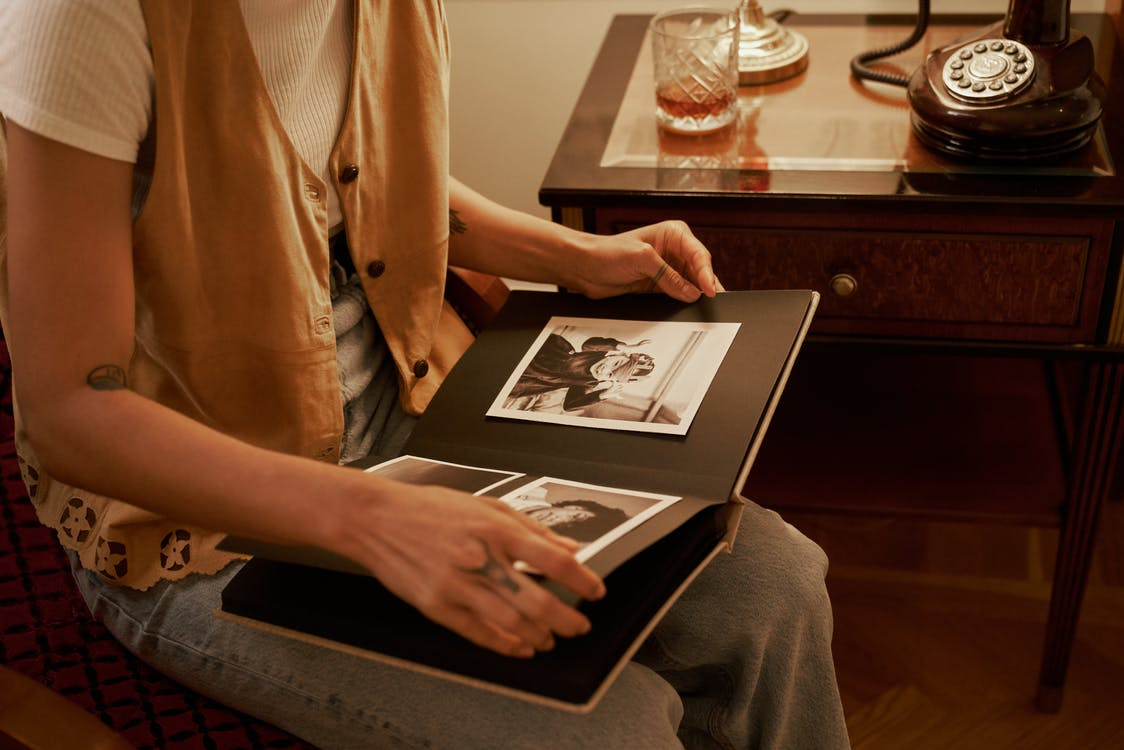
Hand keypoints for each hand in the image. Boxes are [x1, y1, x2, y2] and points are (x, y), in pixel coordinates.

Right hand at [347, 480, 605, 657]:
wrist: (377, 519)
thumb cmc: (431, 508)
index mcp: (496, 529)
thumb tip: (570, 549)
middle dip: (566, 619)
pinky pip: (477, 632)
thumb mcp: (486, 505)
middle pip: (536, 600)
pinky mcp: (436, 605)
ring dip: (538, 635)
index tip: (595, 591)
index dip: (581, 580)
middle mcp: (479, 558)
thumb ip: (532, 528)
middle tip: (580, 626)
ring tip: (550, 639)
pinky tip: (519, 647)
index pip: (552, 560)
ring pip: (510, 622)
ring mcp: (456, 585)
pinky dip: (503, 644)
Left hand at [573, 220, 723, 301]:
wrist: (584, 268)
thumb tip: (691, 292)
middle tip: (712, 302)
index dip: (706, 273)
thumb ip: (668, 276)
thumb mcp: (641, 259)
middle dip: (705, 286)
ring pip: (692, 285)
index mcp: (673, 234)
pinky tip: (687, 309)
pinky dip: (683, 303)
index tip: (709, 291)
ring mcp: (667, 270)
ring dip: (695, 296)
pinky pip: (678, 296)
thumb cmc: (606, 252)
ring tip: (703, 308)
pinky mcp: (659, 286)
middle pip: (699, 270)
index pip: (699, 254)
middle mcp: (674, 250)